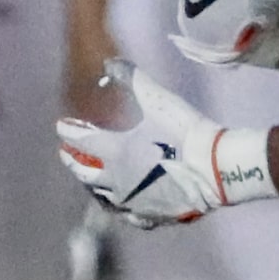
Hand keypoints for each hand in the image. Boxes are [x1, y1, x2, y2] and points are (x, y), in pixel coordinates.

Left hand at [56, 59, 274, 227]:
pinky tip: (126, 206)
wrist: (216, 170)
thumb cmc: (184, 131)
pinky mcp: (152, 216)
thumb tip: (110, 63)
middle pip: (85, 174)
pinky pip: (130, 215)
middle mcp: (116, 181)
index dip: (68, 131)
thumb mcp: (157, 100)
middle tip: (67, 155)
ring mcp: (133, 202)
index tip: (62, 126)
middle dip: (72, 162)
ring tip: (91, 182)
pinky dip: (123, 208)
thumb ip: (132, 79)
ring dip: (93, 187)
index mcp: (113, 152)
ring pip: (103, 198)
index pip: (80, 141)